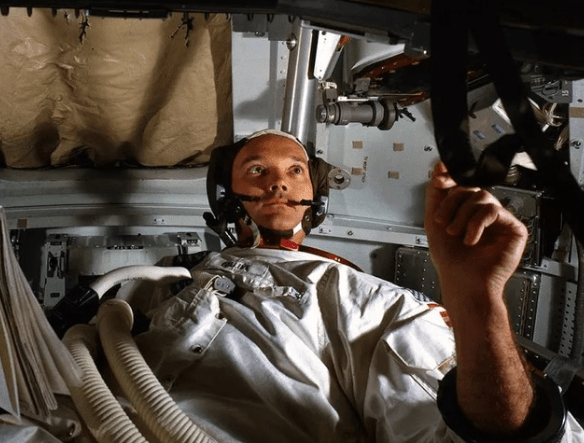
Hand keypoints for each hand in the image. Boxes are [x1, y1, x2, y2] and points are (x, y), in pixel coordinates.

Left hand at [424, 162, 527, 306]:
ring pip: (481, 196)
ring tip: (457, 234)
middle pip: (469, 189)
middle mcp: (483, 215)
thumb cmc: (450, 260)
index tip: (440, 180)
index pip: (461, 186)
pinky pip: (494, 210)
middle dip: (451, 204)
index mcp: (466, 212)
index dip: (451, 180)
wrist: (464, 283)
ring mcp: (499, 221)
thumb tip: (439, 168)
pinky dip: (477, 223)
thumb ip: (435, 194)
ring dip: (463, 215)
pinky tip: (472, 239)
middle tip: (444, 224)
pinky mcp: (513, 228)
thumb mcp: (434, 222)